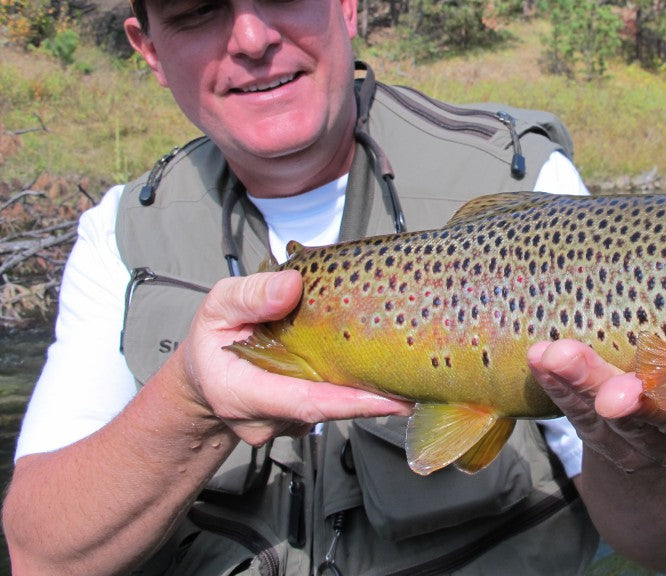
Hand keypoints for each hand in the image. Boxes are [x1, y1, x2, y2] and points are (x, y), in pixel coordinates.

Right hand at [175, 270, 410, 445]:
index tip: (391, 399)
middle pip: (329, 410)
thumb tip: (290, 286)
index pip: (306, 404)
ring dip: (367, 392)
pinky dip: (353, 389)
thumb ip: (250, 296)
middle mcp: (267, 419)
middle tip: (417, 382)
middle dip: (374, 397)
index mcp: (243, 393)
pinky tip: (373, 369)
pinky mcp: (298, 422)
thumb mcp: (218, 306)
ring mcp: (285, 426)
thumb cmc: (211, 340)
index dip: (351, 402)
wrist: (202, 377)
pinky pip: (330, 405)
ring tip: (402, 370)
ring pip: (332, 409)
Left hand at [527, 183, 665, 471]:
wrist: (662, 428)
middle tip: (623, 394)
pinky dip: (562, 380)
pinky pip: (580, 408)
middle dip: (659, 406)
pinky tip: (540, 355)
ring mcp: (652, 432)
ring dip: (590, 383)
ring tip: (557, 354)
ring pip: (625, 416)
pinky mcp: (607, 433)